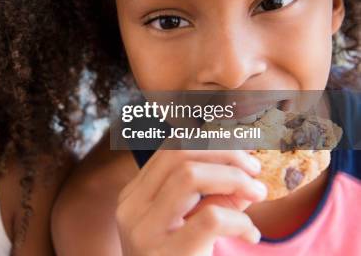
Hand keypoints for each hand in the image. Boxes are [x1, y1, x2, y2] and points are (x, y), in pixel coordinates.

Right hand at [116, 150, 265, 255]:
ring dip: (234, 179)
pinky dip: (240, 221)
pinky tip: (251, 235)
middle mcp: (131, 209)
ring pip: (189, 177)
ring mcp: (144, 232)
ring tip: (258, 196)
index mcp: (132, 198)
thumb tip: (243, 170)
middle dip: (225, 155)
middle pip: (179, 156)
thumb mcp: (185, 227)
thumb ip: (207, 198)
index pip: (169, 150)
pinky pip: (210, 219)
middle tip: (255, 171)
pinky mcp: (167, 255)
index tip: (242, 154)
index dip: (210, 143)